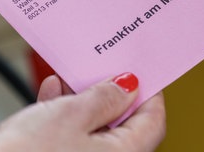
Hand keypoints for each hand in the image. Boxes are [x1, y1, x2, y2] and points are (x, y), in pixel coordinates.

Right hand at [0, 73, 165, 151]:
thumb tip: (129, 85)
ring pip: (95, 128)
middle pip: (122, 124)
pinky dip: (65, 114)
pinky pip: (72, 136)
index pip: (152, 122)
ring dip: (84, 100)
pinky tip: (51, 92)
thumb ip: (105, 97)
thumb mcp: (73, 113)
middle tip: (104, 68)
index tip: (142, 71)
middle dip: (110, 93)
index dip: (149, 93)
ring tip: (72, 76)